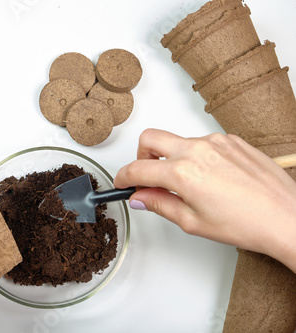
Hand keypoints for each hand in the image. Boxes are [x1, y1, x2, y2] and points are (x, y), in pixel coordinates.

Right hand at [114, 129, 295, 272]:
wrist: (287, 217)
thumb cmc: (247, 223)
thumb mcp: (193, 222)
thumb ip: (159, 204)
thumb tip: (140, 196)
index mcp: (182, 172)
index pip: (137, 168)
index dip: (123, 177)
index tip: (123, 183)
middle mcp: (196, 149)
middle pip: (149, 138)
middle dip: (141, 156)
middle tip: (148, 176)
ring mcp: (215, 141)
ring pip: (177, 140)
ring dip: (171, 157)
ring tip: (187, 184)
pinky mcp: (231, 140)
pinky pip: (201, 142)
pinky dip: (195, 156)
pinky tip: (209, 177)